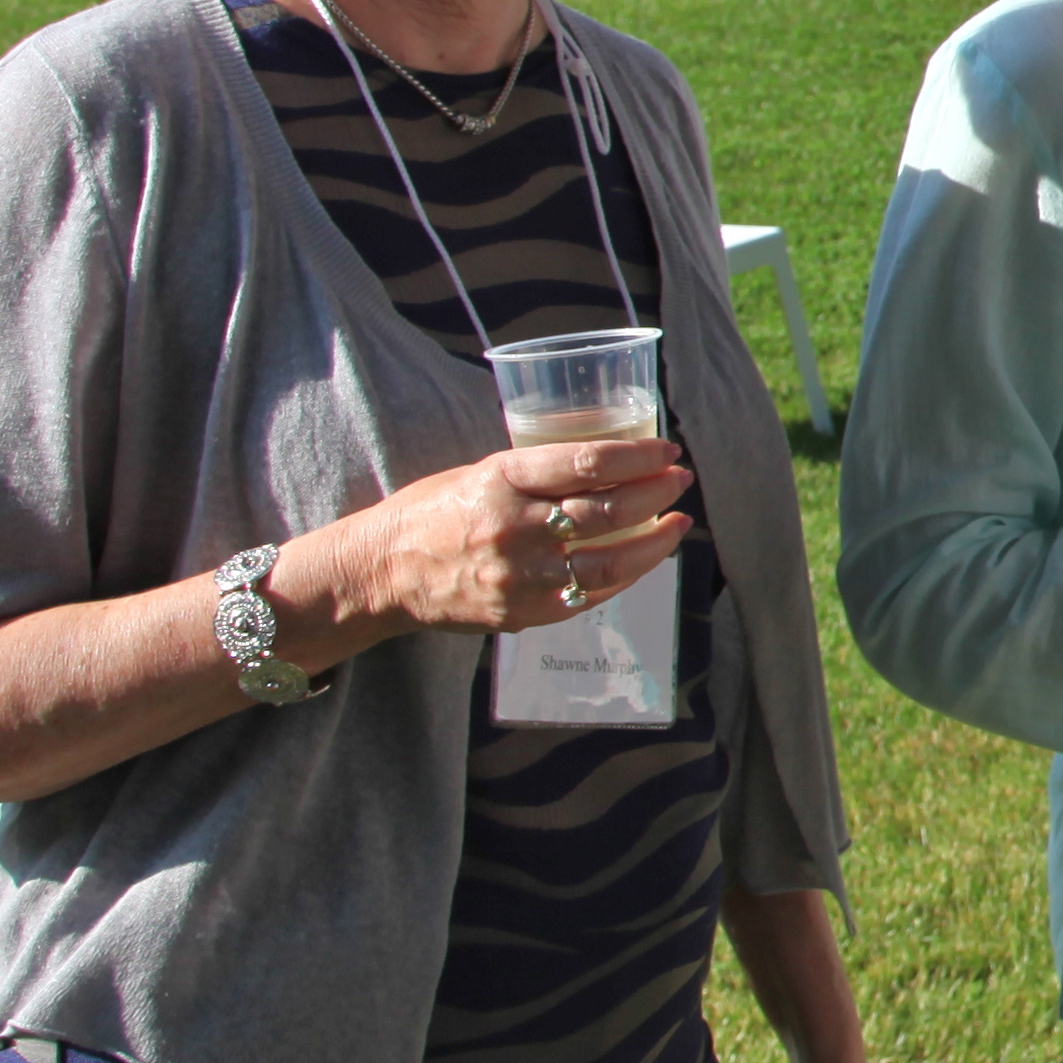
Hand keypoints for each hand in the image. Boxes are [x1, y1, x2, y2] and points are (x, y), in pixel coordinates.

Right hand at [314, 436, 691, 643]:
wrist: (383, 571)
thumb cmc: (434, 511)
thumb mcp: (482, 471)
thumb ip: (538, 474)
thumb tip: (610, 466)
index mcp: (502, 478)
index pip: (586, 462)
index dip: (638, 457)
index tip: (668, 450)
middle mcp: (513, 526)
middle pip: (606, 511)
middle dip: (655, 494)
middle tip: (680, 480)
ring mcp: (518, 575)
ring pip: (608, 560)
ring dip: (653, 542)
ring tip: (677, 523)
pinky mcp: (520, 612)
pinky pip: (588, 596)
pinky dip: (623, 577)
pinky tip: (642, 560)